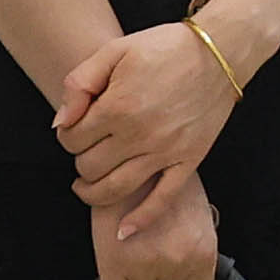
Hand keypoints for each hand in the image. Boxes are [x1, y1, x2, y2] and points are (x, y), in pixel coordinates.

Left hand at [49, 10, 242, 205]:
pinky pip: (163, 200)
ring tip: (86, 186)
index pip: (72, 139)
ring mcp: (166, 152)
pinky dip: (141, 220)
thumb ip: (80, 83)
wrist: (219, 51)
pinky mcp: (188, 160)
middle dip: (80, 160)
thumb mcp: (115, 50)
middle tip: (85, 149)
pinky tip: (123, 232)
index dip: (66, 135)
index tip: (74, 128)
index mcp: (118, 106)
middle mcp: (140, 135)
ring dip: (93, 193)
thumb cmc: (166, 47)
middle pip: (90, 167)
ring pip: (116, 189)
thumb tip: (60, 122)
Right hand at [91, 167, 218, 279]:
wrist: (127, 156)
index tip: (169, 276)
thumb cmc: (161, 179)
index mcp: (203, 248)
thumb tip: (198, 276)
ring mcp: (148, 264)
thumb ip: (196, 244)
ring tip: (129, 256)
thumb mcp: (195, 210)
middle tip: (144, 253)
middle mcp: (179, 260)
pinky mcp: (115, 265)